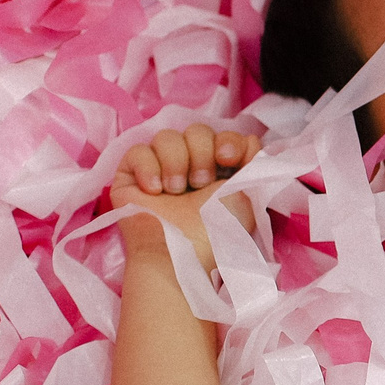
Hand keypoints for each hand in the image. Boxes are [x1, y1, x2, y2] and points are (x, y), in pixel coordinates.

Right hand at [111, 126, 261, 270]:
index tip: (227, 158)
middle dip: (201, 152)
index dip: (226, 140)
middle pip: (194, 130)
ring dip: (176, 162)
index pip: (220, 134)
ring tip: (176, 192)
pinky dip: (147, 168)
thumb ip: (254, 162)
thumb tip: (251, 139)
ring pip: (166, 136)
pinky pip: (136, 151)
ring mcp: (159, 171)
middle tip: (200, 184)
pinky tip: (154, 192)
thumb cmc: (218, 229)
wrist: (184, 253)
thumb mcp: (249, 192)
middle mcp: (188, 167)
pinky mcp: (130, 178)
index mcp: (218, 170)